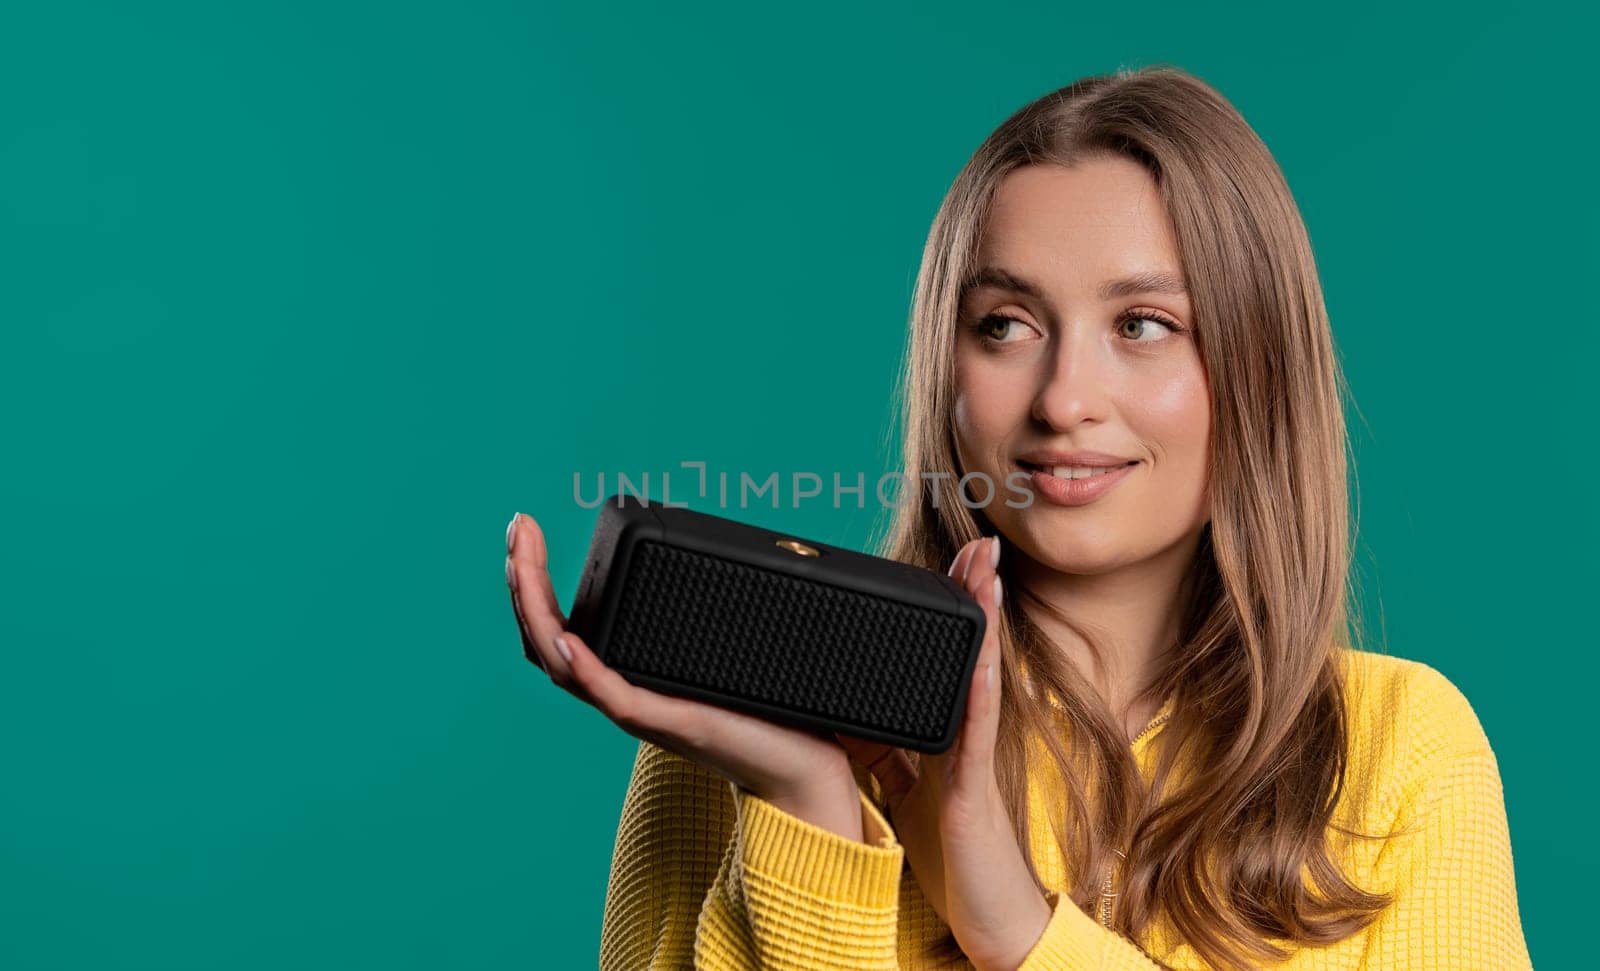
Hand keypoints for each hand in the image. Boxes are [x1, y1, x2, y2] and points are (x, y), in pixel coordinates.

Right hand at [504, 511, 863, 838]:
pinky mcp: (673, 724)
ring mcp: (642, 711)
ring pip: (565, 668)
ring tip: (521, 567)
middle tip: (517, 529)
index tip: (524, 529)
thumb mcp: (722, 647)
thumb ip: (700, 611)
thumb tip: (695, 543)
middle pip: (546, 643)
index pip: (557, 630)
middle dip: (523, 583)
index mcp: (626, 675)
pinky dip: (587, 670)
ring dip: (538, 615)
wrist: (804, 768)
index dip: (531, 584)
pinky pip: (616, 699)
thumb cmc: (768, 710)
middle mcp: (622, 693)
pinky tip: (569, 639)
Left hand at [836, 535, 1051, 970]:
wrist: (988, 918)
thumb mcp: (904, 793)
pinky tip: (982, 653)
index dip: (952, 613)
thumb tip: (843, 719)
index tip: (949, 563)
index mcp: (944, 737)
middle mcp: (965, 739)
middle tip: (978, 543)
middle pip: (970, 654)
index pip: (945, 661)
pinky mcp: (974, 789)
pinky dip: (980, 687)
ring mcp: (975, 761)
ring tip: (987, 571)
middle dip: (975, 598)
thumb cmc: (952, 859)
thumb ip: (884, 753)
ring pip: (981, 678)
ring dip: (986, 623)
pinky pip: (978, 730)